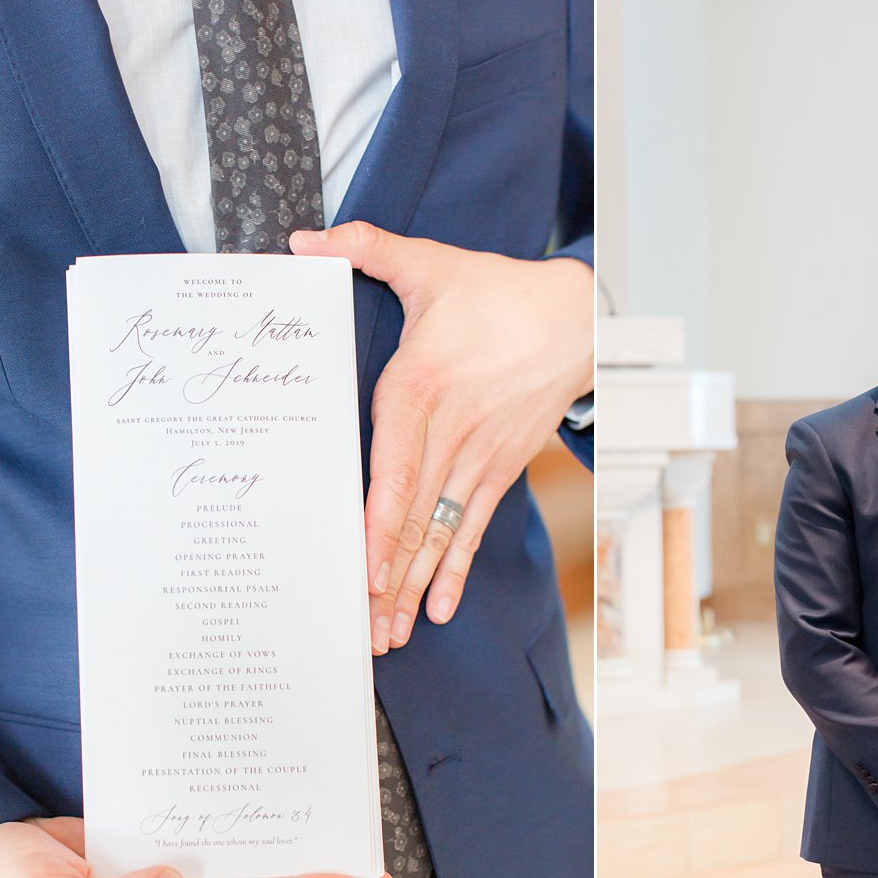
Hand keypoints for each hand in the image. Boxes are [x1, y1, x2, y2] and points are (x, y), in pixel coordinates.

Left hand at [289, 223, 592, 654]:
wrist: (575, 315)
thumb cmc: (496, 292)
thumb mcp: (431, 262)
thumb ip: (364, 248)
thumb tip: (302, 242)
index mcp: (421, 385)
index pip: (396, 469)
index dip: (380, 526)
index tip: (363, 572)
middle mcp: (451, 431)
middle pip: (413, 516)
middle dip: (386, 579)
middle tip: (361, 632)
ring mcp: (480, 456)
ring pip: (439, 531)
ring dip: (414, 586)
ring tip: (389, 636)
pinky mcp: (501, 466)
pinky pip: (473, 526)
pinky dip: (454, 569)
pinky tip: (436, 610)